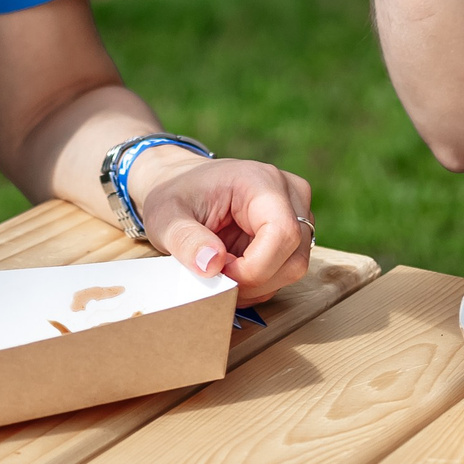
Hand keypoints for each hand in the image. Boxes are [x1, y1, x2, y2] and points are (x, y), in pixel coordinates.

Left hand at [127, 149, 315, 303]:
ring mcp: (297, 212)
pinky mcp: (295, 231)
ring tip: (221, 268)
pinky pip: (287, 270)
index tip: (218, 271)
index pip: (282, 233)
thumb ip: (186, 240)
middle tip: (215, 271)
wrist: (183, 185)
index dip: (253, 267)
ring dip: (256, 283)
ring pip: (293, 268)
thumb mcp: (166, 217)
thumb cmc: (178, 196)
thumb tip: (212, 265)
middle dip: (252, 279)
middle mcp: (289, 192)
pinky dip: (259, 282)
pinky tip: (234, 269)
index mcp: (260, 180)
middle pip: (292, 257)